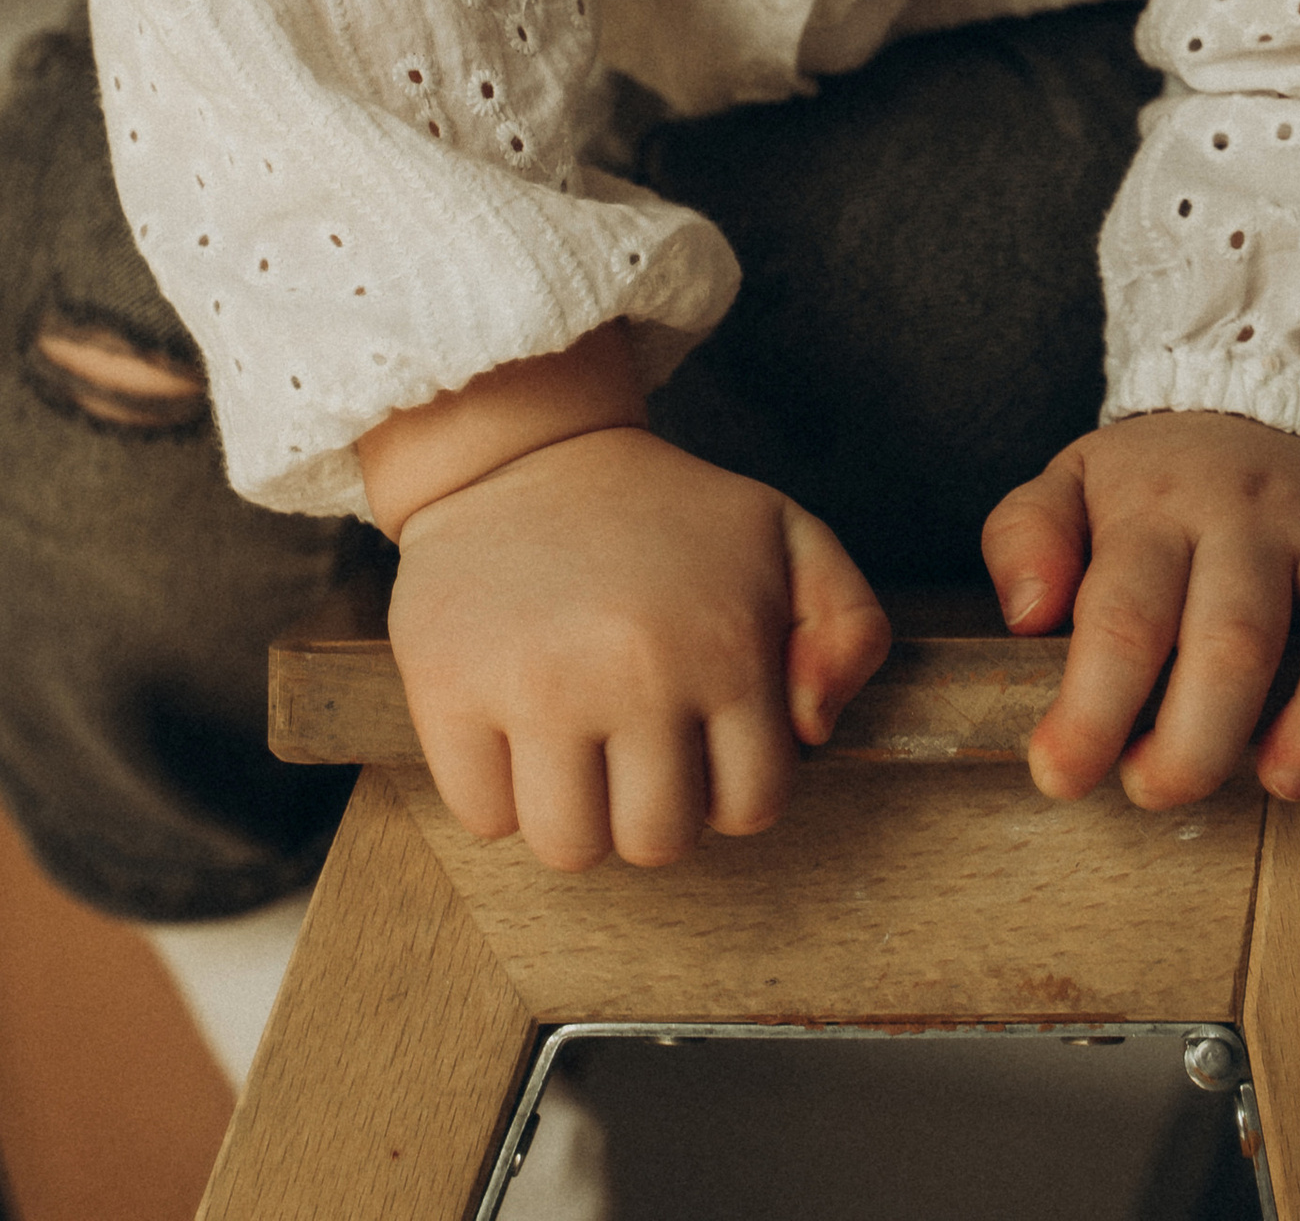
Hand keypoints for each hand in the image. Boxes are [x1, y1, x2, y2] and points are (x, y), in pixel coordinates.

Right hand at [369, 334, 887, 870]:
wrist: (523, 451)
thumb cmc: (665, 512)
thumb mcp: (788, 537)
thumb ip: (850, 628)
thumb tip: (812, 730)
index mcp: (726, 644)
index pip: (749, 806)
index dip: (726, 782)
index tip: (698, 731)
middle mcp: (635, 672)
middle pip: (656, 841)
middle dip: (651, 805)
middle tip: (631, 735)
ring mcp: (535, 686)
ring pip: (570, 848)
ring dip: (576, 811)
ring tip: (575, 739)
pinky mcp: (448, 690)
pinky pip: (485, 817)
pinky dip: (499, 791)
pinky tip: (513, 724)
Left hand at [983, 412, 1299, 809]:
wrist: (1250, 390)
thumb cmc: (1154, 484)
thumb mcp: (1066, 486)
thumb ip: (1026, 541)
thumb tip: (1026, 614)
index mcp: (1159, 507)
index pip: (1122, 615)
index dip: (1089, 708)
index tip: (1061, 775)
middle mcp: (1255, 513)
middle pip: (1235, 632)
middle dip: (1195, 734)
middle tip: (1159, 792)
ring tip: (1286, 780)